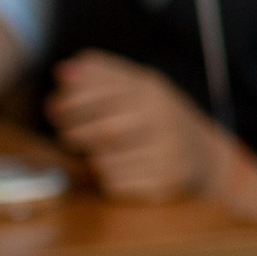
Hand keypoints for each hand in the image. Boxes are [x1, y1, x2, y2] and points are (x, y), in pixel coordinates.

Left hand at [46, 51, 229, 203]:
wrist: (201, 153)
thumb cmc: (154, 116)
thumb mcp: (136, 86)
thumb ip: (100, 75)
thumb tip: (63, 71)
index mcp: (151, 91)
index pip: (103, 93)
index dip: (71, 102)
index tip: (55, 108)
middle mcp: (163, 120)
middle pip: (106, 131)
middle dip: (76, 133)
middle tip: (67, 135)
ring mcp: (166, 154)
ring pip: (107, 161)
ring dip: (93, 157)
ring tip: (97, 152)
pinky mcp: (163, 183)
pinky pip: (118, 184)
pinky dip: (108, 178)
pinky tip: (117, 169)